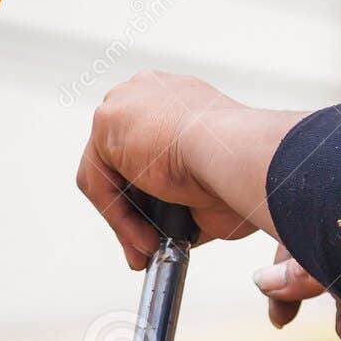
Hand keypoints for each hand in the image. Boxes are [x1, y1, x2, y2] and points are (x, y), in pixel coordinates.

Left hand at [76, 71, 304, 268]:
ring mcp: (126, 102)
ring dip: (126, 218)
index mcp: (180, 98)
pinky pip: (100, 182)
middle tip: (148, 245)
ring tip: (149, 248)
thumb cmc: (241, 169)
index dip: (152, 193)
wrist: (238, 155)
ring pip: (109, 174)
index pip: (148, 147)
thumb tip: (180, 229)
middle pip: (122, 161)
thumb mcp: (215, 182)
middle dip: (133, 208)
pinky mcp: (107, 122)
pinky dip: (119, 217)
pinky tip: (143, 237)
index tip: (161, 226)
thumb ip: (189, 197)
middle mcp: (149, 92)